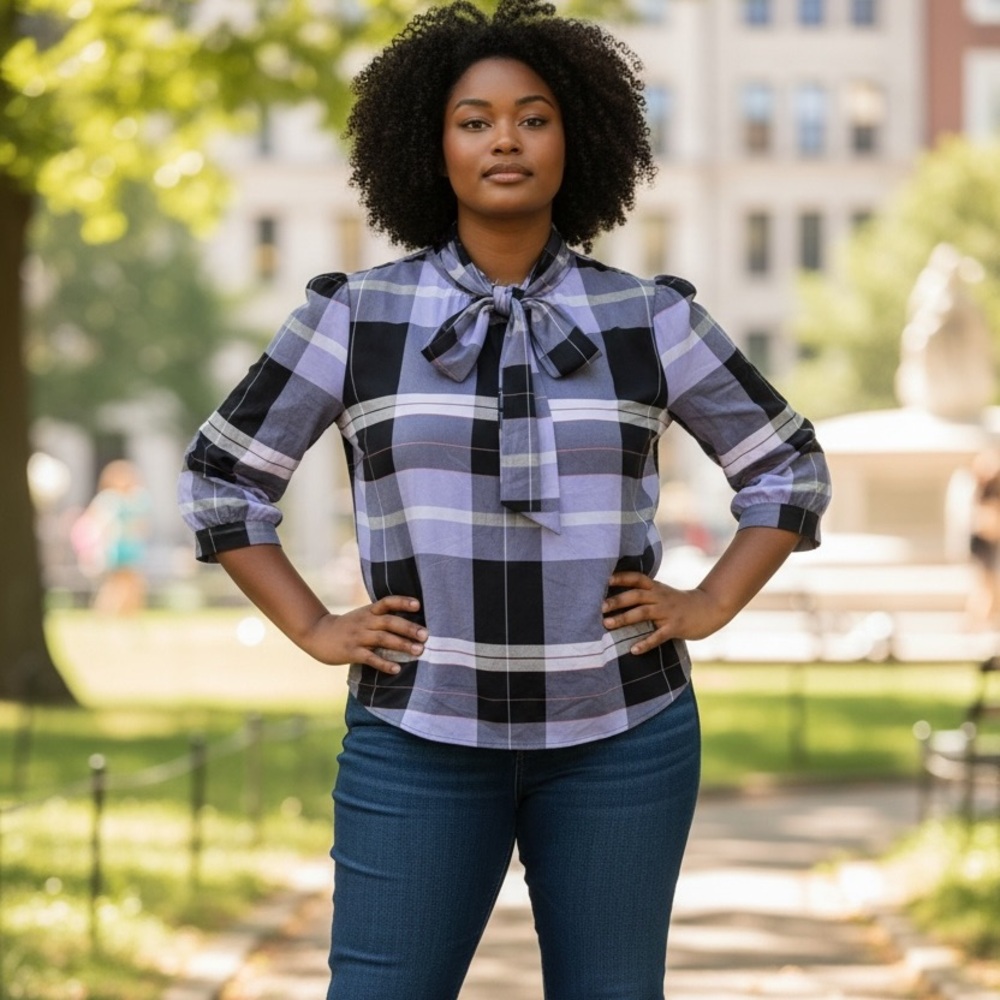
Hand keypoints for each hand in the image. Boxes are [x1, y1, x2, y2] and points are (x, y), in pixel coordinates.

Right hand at [302, 596, 426, 674]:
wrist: (317, 634)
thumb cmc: (347, 626)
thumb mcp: (363, 616)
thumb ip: (381, 617)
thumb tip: (410, 624)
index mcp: (369, 611)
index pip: (387, 602)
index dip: (402, 602)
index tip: (418, 605)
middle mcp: (365, 622)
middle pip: (389, 622)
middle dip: (408, 628)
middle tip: (425, 635)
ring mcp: (358, 637)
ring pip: (382, 639)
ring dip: (402, 645)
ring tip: (418, 651)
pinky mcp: (351, 652)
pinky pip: (370, 658)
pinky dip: (384, 663)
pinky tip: (396, 669)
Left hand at [601, 572, 728, 654]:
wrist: (709, 608)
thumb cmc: (680, 603)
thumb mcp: (663, 593)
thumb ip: (646, 594)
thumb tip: (618, 598)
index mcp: (656, 588)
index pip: (637, 578)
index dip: (622, 577)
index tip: (606, 579)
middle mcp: (660, 597)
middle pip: (636, 595)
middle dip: (617, 600)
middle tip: (600, 607)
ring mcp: (668, 612)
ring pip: (643, 613)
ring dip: (624, 618)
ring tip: (607, 624)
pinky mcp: (675, 627)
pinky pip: (658, 636)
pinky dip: (645, 643)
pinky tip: (633, 650)